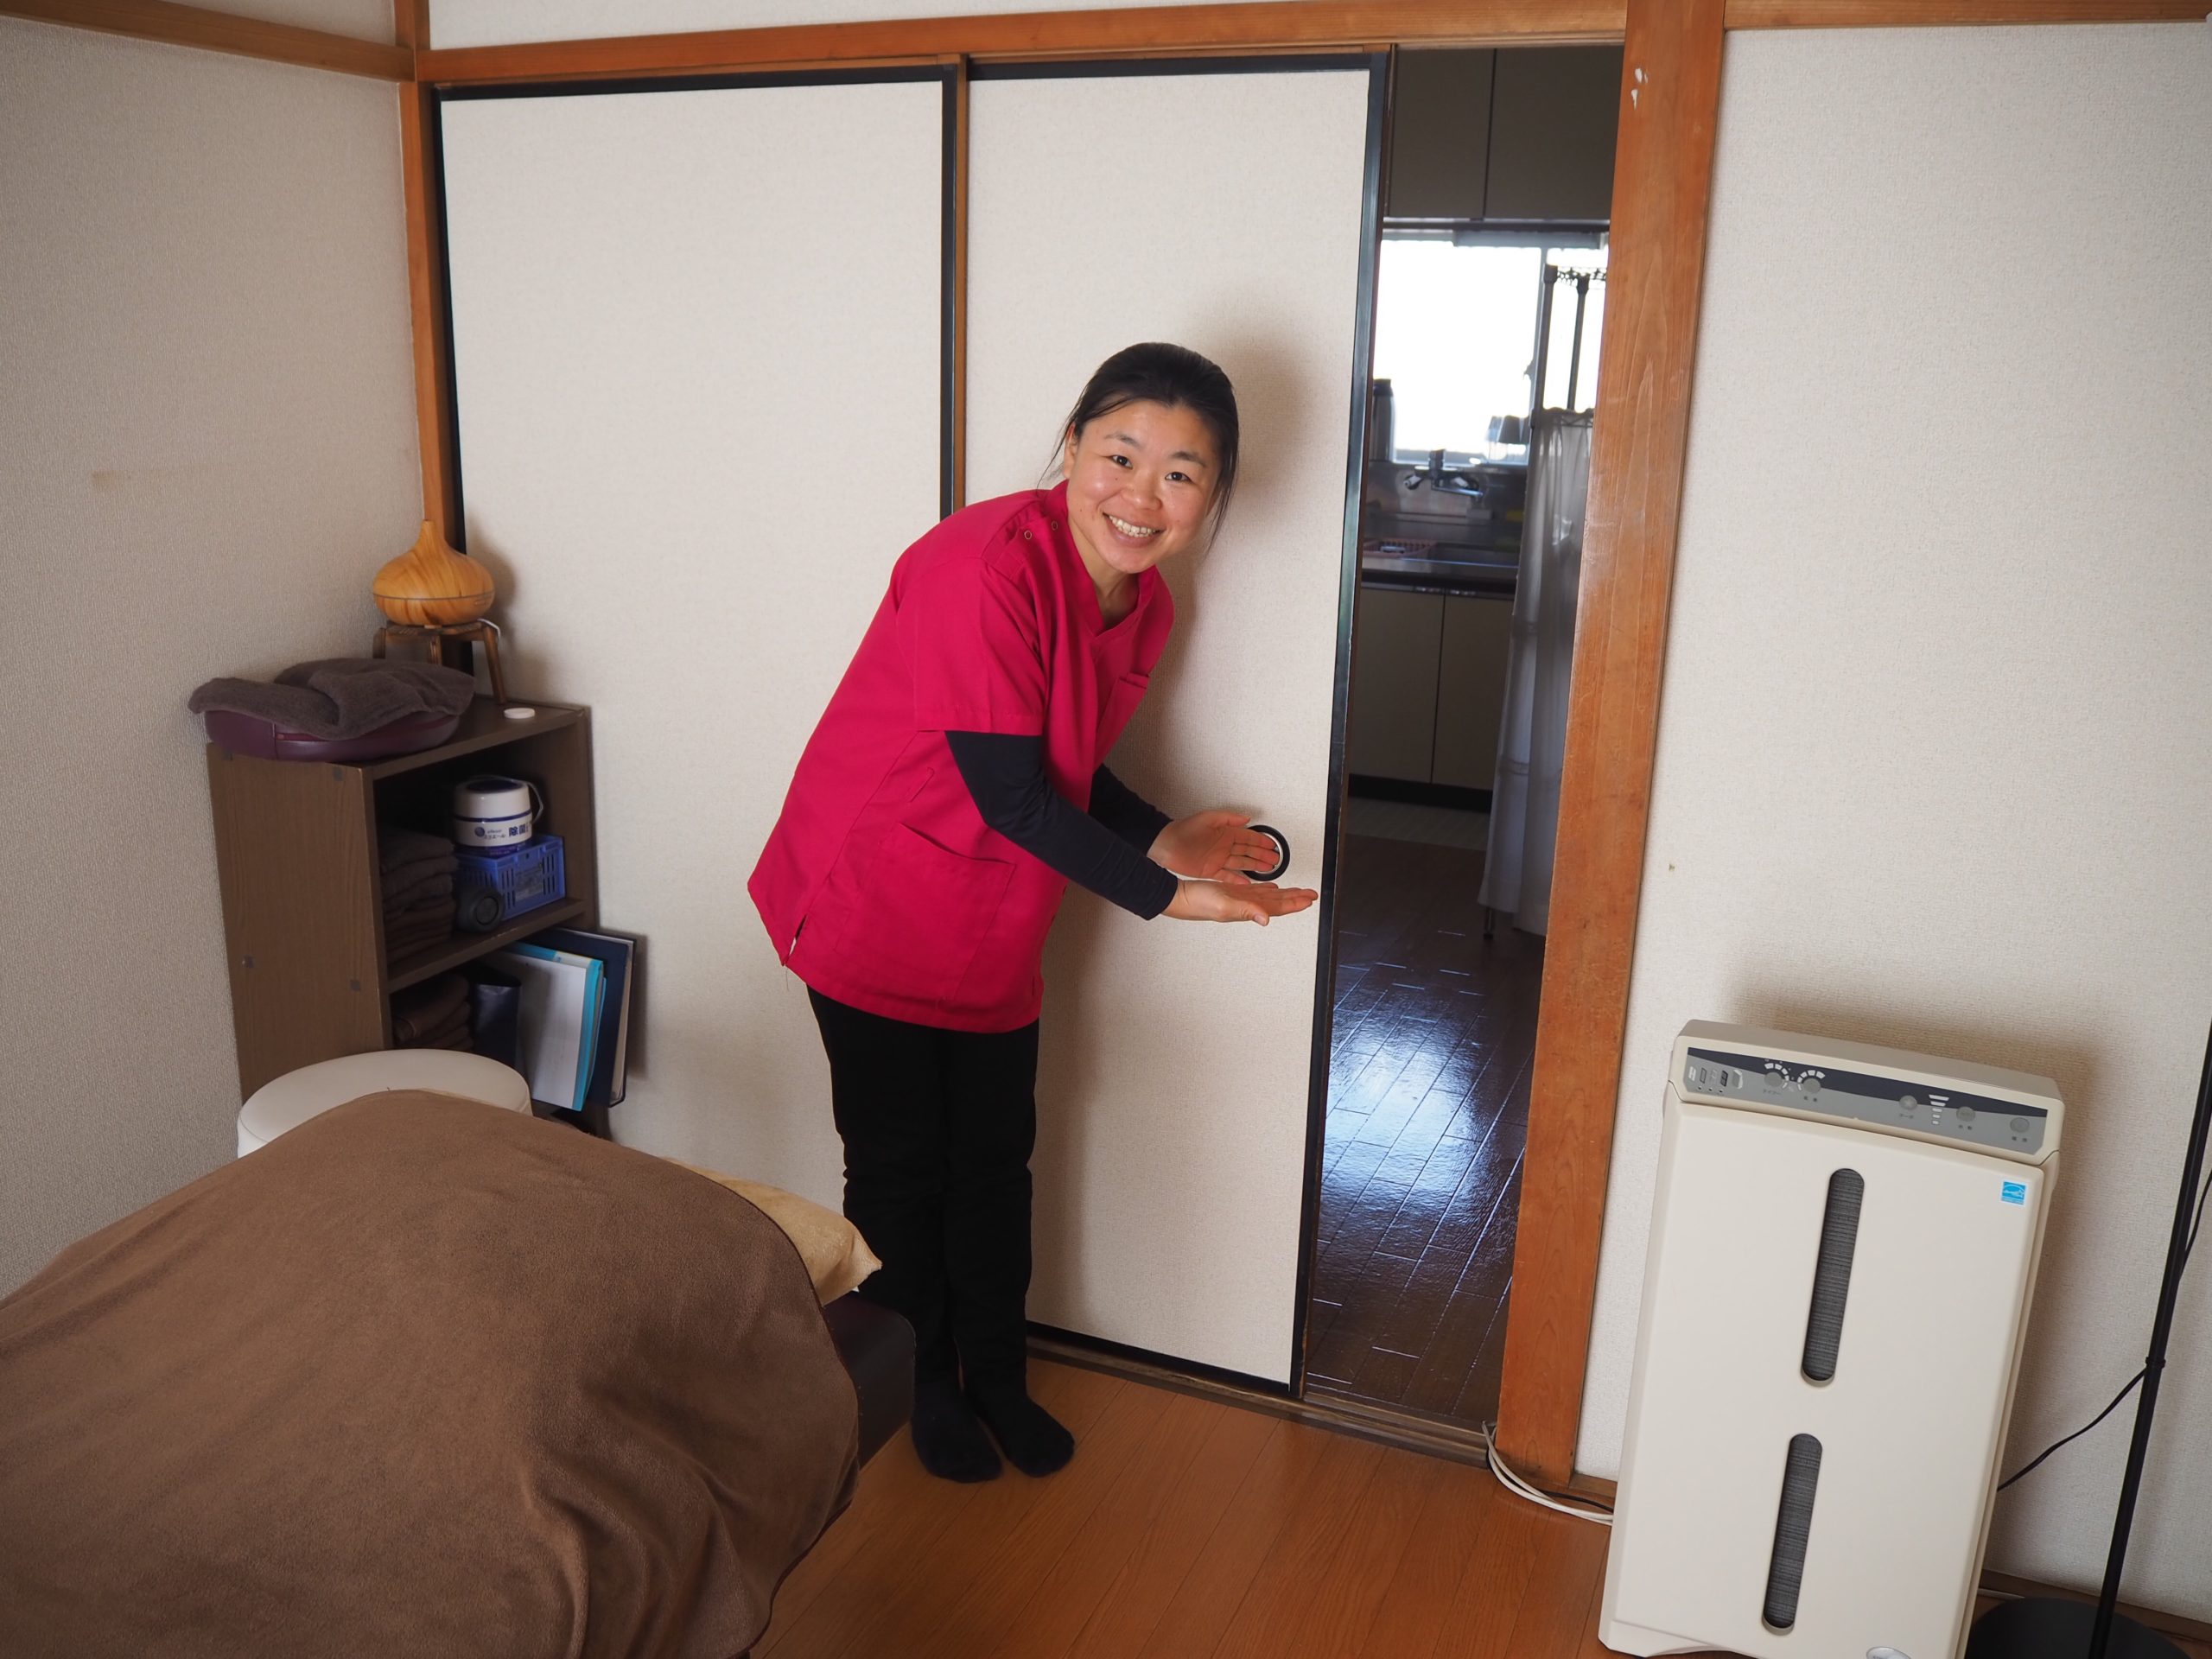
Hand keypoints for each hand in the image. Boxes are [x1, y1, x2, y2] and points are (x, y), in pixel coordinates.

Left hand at [1149, 811, 1281, 881]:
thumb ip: (1228, 818)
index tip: (1273, 845)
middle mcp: (1223, 846)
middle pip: (1248, 851)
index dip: (1262, 841)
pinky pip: (1228, 876)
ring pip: (1241, 863)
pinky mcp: (1210, 870)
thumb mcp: (1207, 818)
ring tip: (1268, 871)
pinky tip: (1248, 882)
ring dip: (1255, 867)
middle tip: (1276, 860)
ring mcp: (1218, 859)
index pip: (1248, 837)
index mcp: (1225, 833)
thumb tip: (1245, 817)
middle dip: (1263, 856)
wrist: (1164, 846)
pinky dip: (1239, 879)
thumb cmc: (1181, 831)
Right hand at [1164, 878, 1317, 926]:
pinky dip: (1268, 890)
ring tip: (1299, 892)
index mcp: (1248, 908)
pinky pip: (1257, 892)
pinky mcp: (1233, 892)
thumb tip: (1266, 919)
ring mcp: (1241, 899)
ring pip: (1270, 897)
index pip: (1278, 907)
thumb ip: (1247, 911)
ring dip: (1286, 895)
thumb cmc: (1199, 903)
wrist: (1182, 897)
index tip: (1310, 899)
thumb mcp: (1225, 906)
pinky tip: (1272, 888)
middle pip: (1278, 903)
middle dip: (1296, 899)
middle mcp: (1247, 905)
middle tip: (1311, 895)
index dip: (1296, 903)